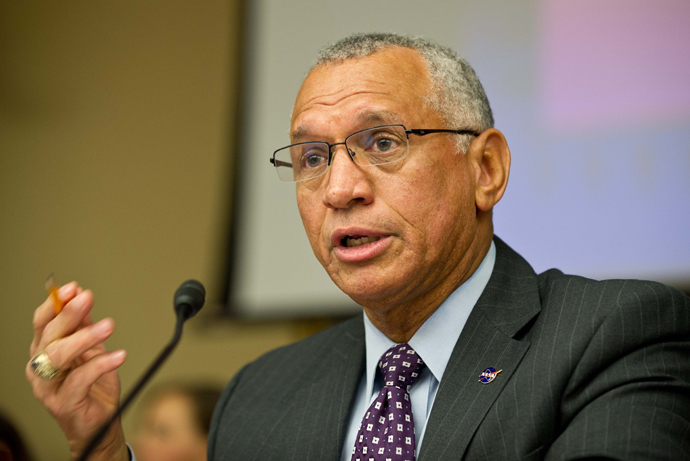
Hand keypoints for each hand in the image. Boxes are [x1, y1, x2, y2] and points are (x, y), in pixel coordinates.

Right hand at [26, 282, 129, 460]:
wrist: (99, 423)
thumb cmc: (92, 386)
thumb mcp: (91, 349)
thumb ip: (84, 326)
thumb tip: (82, 296)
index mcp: (44, 350)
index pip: (42, 322)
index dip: (55, 303)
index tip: (74, 288)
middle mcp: (40, 367)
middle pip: (49, 335)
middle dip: (70, 314)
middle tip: (89, 298)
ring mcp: (48, 387)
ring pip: (59, 356)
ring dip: (85, 337)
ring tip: (108, 326)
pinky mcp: (64, 403)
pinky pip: (80, 379)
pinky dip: (101, 364)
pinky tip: (119, 355)